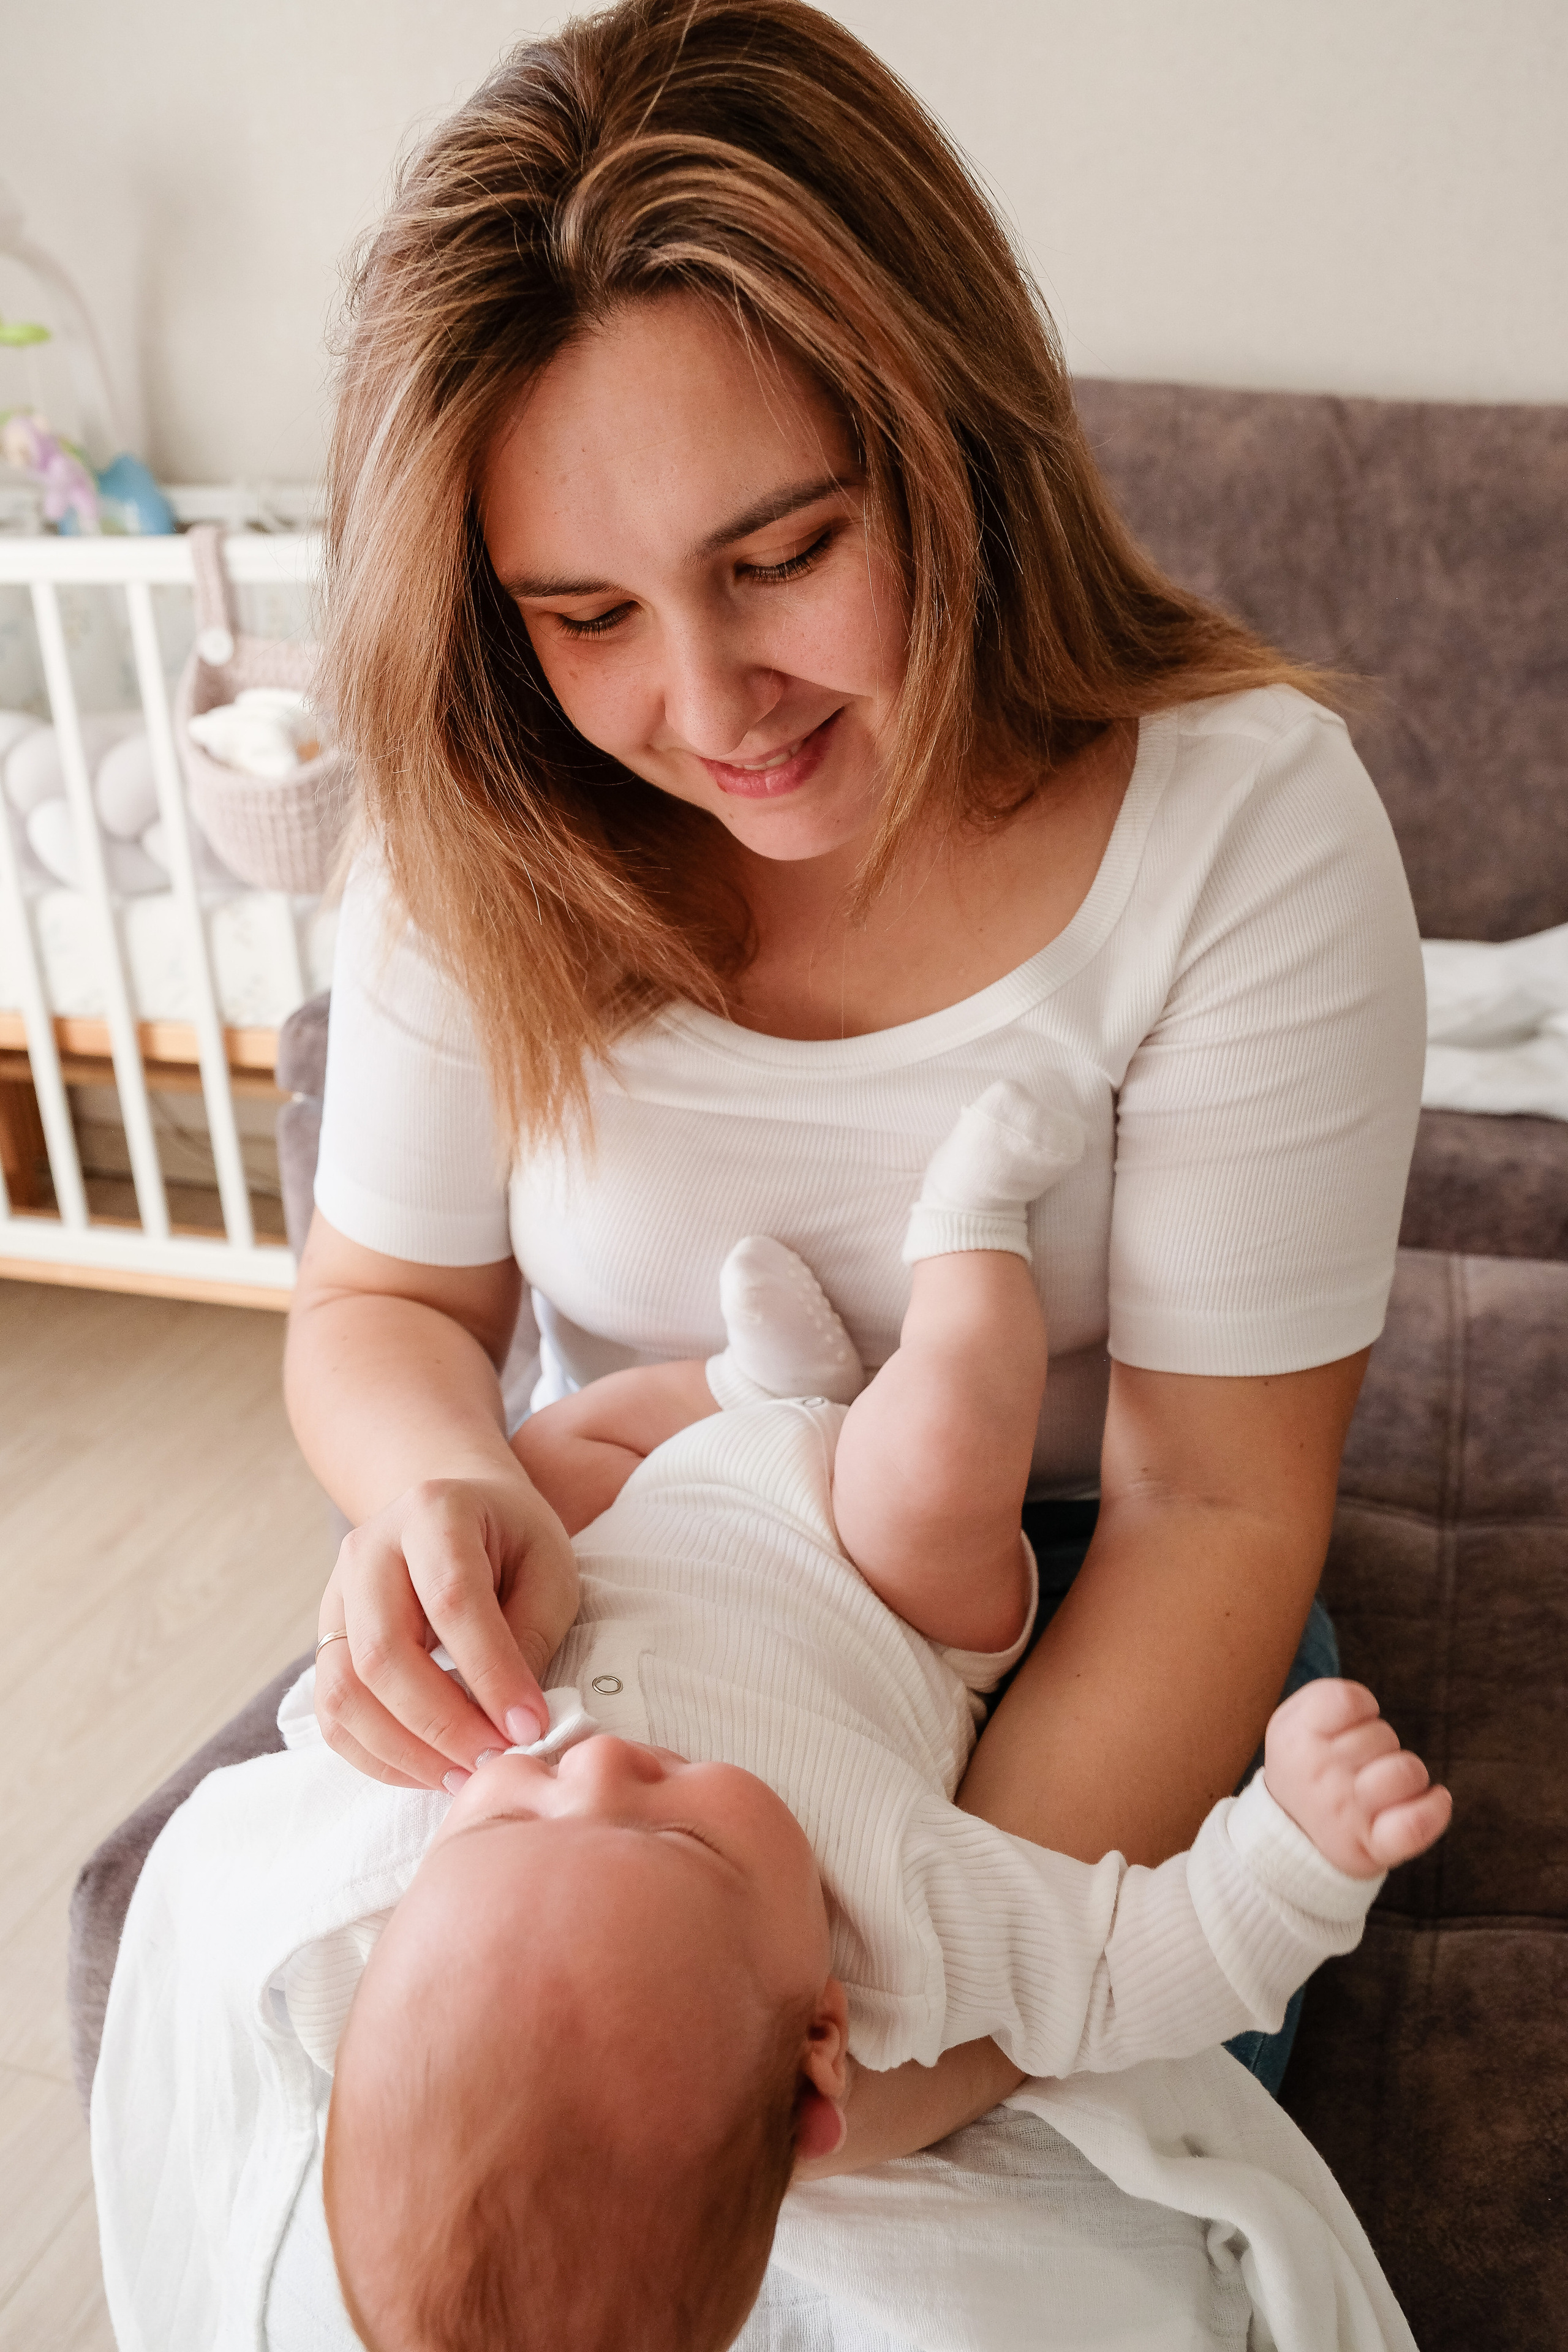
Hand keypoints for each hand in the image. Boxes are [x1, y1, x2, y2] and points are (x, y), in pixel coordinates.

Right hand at [314, 1466, 578, 1790]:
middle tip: (496, 1760)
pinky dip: (378, 1756)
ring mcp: (337, 1596)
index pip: (452, 1600)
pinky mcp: (326, 1641)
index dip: (490, 1672)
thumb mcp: (548, 1568)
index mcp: (433, 1513)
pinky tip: (430, 1769)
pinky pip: (333, 1715)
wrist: (459, 1511)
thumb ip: (530, 1633)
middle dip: (443, 1724)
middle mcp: (370, 1550)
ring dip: (406, 1750)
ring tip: (465, 1775)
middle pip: (383, 1653)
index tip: (529, 1726)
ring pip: (345, 1692)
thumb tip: (511, 1718)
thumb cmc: (512, 1540)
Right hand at [1263, 1679, 1451, 1877]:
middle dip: (1380, 1743)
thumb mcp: (1293, 1721)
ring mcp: (1346, 1814)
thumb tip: (1370, 1707)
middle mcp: (1318, 1775)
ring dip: (1408, 1773)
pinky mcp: (1371, 1847)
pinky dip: (1435, 1808)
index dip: (1362, 1706)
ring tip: (1388, 1782)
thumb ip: (1327, 1697)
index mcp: (1295, 1738)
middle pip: (1384, 1735)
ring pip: (1408, 1772)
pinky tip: (1436, 1799)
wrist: (1289, 1830)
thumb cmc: (1305, 1763)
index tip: (1352, 1720)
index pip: (1350, 1701)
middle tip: (1360, 1761)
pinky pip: (1417, 1824)